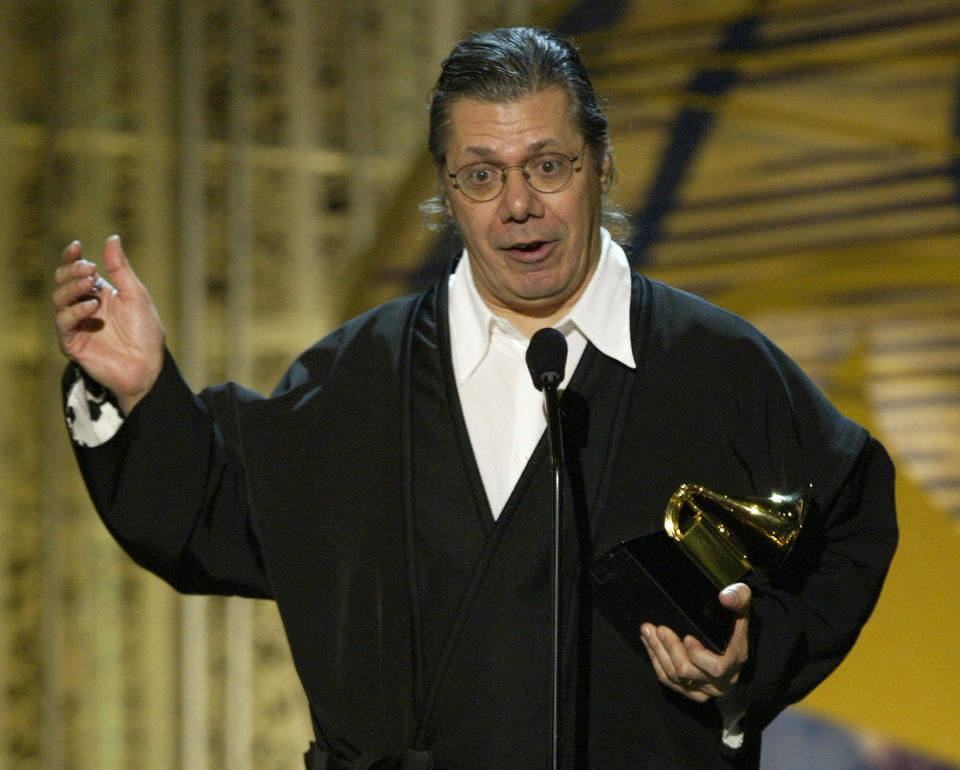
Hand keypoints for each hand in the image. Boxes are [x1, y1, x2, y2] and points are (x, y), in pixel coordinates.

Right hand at [53, 236, 164, 413]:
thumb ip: (121, 269)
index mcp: (99, 294)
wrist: (149, 366)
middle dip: (72, 271)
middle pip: (63, 282)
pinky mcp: (72, 343)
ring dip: (73, 288)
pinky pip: (64, 323)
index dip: (72, 257)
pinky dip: (75, 312)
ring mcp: (77, 325)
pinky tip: (92, 307)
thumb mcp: (136, 295)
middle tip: (89, 270)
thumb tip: (112, 238)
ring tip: (91, 285)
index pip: (77, 271)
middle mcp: (84, 307)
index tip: (76, 246)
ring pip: (59, 299)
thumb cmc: (146, 333)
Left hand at [640, 582, 750, 702]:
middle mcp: (722, 680)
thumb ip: (739, 597)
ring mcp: (705, 688)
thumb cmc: (734, 622)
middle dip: (670, 648)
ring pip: (674, 676)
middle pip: (688, 671)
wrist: (732, 645)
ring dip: (657, 652)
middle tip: (657, 628)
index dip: (698, 655)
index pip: (716, 667)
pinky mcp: (692, 691)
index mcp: (735, 660)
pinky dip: (656, 662)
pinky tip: (649, 644)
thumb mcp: (741, 606)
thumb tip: (725, 597)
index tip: (686, 637)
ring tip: (647, 632)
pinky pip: (669, 681)